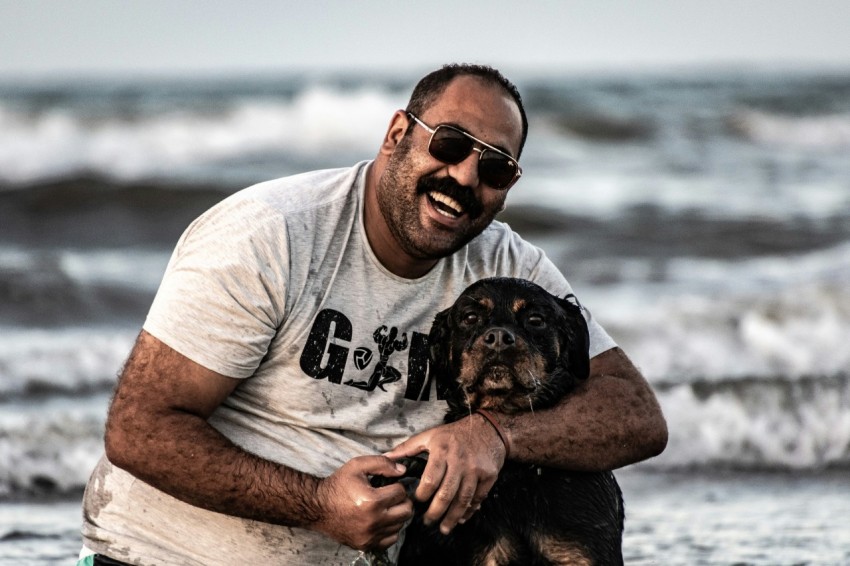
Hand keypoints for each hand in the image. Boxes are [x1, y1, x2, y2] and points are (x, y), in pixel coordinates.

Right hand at [312, 455, 413, 550]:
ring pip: (400, 525)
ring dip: (396, 515)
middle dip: (401, 500)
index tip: (389, 485)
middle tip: (391, 496)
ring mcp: (370, 536)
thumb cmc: (338, 485)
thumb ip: (382, 463)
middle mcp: (373, 521)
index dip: (397, 485)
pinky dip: (389, 530)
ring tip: (384, 507)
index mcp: (372, 501)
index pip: (402, 492)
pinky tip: (381, 520)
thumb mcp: (357, 465)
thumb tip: (402, 470)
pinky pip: (390, 539)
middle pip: (406, 511)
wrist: (317, 507)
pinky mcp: (366, 545)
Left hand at [384, 414, 505, 533]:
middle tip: (427, 522)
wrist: (488, 428)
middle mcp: (459, 460)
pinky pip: (478, 497)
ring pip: (463, 499)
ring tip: (444, 528)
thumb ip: (408, 447)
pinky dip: (470, 510)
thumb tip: (387, 458)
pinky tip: (461, 518)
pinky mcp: (489, 475)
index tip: (416, 502)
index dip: (422, 495)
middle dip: (435, 512)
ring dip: (453, 517)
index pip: (430, 479)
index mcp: (442, 450)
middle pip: (446, 493)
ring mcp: (475, 469)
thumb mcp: (430, 435)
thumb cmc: (455, 433)